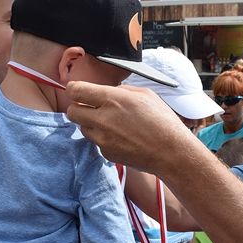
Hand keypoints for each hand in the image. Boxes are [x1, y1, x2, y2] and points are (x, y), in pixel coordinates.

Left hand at [66, 81, 193, 173]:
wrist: (171, 152)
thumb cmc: (162, 121)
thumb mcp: (144, 94)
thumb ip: (120, 91)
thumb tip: (106, 92)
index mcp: (112, 99)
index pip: (76, 91)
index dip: (74, 89)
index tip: (78, 90)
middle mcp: (103, 119)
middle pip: (72, 111)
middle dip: (78, 107)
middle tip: (91, 107)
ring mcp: (103, 139)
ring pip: (82, 128)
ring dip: (91, 124)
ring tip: (111, 124)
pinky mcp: (106, 153)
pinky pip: (95, 142)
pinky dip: (103, 138)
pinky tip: (120, 137)